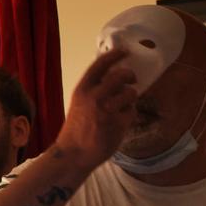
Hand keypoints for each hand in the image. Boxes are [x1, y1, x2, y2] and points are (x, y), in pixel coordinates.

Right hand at [50, 48, 137, 168]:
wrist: (73, 154)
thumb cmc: (76, 130)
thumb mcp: (79, 104)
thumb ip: (94, 91)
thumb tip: (114, 78)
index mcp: (82, 90)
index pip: (101, 64)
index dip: (115, 55)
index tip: (124, 51)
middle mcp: (95, 97)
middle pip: (121, 76)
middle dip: (130, 76)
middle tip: (132, 79)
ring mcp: (108, 110)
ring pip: (131, 93)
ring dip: (130, 98)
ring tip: (123, 106)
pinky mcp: (119, 123)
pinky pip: (132, 111)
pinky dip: (129, 115)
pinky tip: (120, 121)